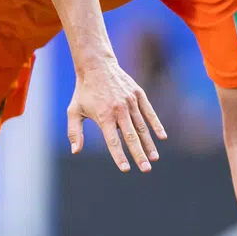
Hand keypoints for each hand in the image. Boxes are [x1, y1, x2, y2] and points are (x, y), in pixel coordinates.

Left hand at [65, 57, 166, 172]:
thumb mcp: (74, 110)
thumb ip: (74, 132)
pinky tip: (162, 137)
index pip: (113, 141)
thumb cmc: (84, 91)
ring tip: (154, 158)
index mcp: (104, 115)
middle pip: (131, 136)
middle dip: (139, 155)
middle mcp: (119, 109)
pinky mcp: (138, 94)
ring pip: (142, 126)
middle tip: (146, 170)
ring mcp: (130, 101)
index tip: (125, 169)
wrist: (96, 65)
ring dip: (149, 143)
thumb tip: (75, 151)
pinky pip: (149, 112)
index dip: (119, 156)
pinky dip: (156, 124)